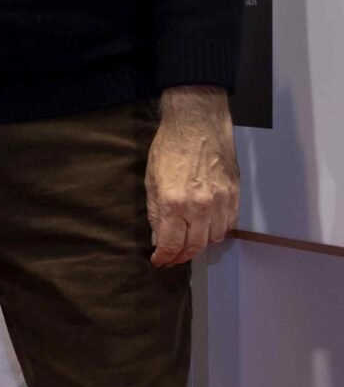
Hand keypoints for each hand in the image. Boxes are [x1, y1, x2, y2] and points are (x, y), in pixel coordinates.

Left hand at [147, 85, 238, 266]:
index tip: (160, 261)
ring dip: (200, 244)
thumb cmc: (170, 148)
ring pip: (214, 238)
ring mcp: (221, 202)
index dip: (165, 257)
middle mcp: (200, 207)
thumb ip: (156, 212)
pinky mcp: (234, 195)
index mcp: (174, 203)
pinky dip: (217, 231)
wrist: (198, 125)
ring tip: (188, 242)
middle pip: (195, 246)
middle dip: (182, 256)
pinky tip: (206, 228)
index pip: (171, 243)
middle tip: (173, 257)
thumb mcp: (151, 180)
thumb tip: (158, 237)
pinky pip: (228, 224)